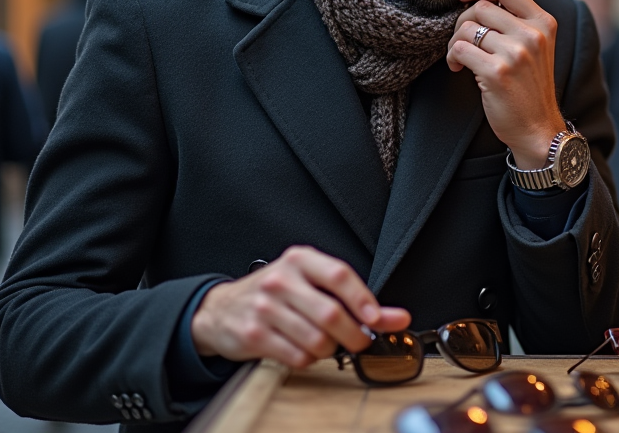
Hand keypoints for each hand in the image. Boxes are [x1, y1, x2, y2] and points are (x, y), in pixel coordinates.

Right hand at [191, 245, 410, 368]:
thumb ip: (356, 300)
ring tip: (326, 344)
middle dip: (353, 335)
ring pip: (316, 339)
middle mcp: (281, 280)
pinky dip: (308, 359)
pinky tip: (303, 349)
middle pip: (331, 313)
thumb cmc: (276, 293)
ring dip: (330, 350)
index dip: (363, 300)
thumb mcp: (312, 284)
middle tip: (358, 341)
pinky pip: (296, 356)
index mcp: (300, 260)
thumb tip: (397, 318)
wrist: (221, 308)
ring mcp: (264, 307)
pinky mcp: (253, 334)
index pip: (339, 276)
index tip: (377, 319)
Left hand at [447, 0, 565, 169]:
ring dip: (454, 42)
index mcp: (544, 23)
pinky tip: (457, 68)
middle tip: (460, 40)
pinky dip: (452, 58)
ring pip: (466, 29)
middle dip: (462, 21)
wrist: (538, 129)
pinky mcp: (497, 72)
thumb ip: (517, 22)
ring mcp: (516, 53)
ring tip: (459, 58)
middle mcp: (532, 35)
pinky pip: (459, 50)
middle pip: (481, 7)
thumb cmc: (530, 88)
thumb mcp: (537, 48)